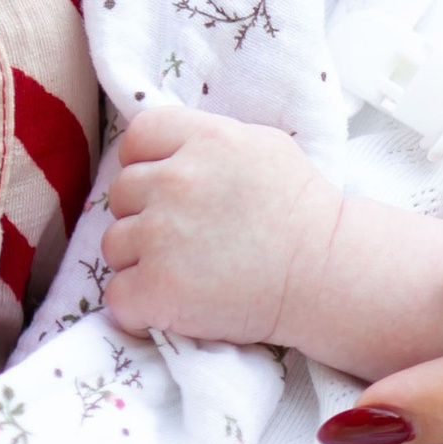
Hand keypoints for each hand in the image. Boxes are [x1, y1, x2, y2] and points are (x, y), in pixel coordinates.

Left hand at [105, 102, 344, 346]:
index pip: (137, 137)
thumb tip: (167, 149)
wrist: (328, 274)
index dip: (146, 163)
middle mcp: (177, 181)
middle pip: (121, 192)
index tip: (168, 187)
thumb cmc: (303, 213)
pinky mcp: (159, 288)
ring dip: (140, 261)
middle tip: (186, 237)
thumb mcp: (263, 147)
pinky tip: (171, 305)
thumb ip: (208, 141)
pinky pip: (117, 296)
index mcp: (204, 140)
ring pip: (114, 245)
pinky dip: (139, 307)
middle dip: (145, 214)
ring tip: (185, 272)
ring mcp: (162, 236)